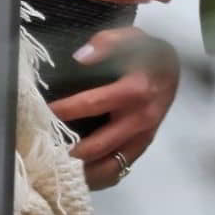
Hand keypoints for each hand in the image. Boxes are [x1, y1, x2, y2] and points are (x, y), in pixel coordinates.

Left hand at [48, 28, 179, 189]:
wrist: (173, 71)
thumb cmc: (146, 53)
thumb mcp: (131, 37)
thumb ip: (107, 43)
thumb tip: (80, 57)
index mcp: (135, 91)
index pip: (92, 104)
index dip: (64, 111)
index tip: (42, 114)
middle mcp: (140, 120)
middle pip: (97, 146)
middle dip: (67, 151)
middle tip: (42, 151)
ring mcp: (142, 139)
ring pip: (109, 167)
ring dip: (81, 172)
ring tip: (55, 169)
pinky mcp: (141, 148)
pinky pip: (118, 170)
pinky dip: (96, 177)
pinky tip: (75, 173)